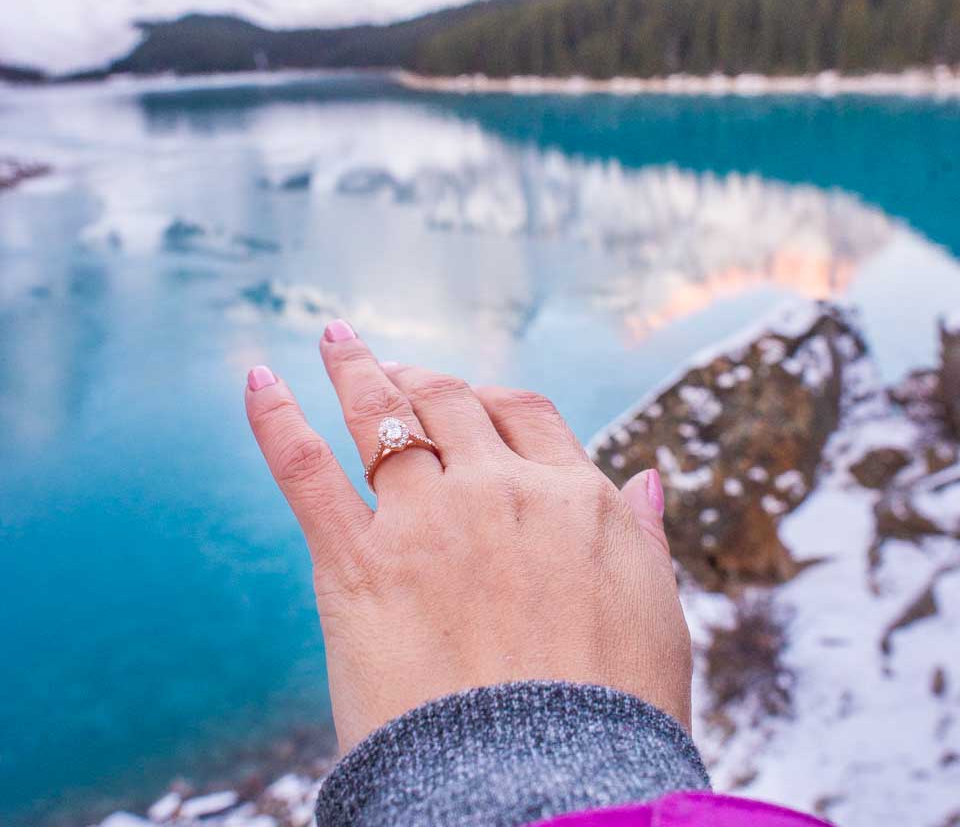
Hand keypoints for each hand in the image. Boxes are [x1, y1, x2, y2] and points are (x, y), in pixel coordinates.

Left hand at [244, 321, 692, 752]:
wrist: (548, 793)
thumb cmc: (614, 719)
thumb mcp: (658, 616)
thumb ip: (643, 536)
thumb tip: (647, 478)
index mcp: (573, 496)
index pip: (524, 413)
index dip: (493, 399)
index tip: (473, 403)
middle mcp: (499, 489)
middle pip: (452, 401)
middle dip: (423, 380)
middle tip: (397, 371)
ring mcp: (427, 519)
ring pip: (382, 413)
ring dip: (355, 368)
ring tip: (336, 339)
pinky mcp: (358, 562)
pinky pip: (306, 467)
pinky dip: (276, 417)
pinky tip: (259, 379)